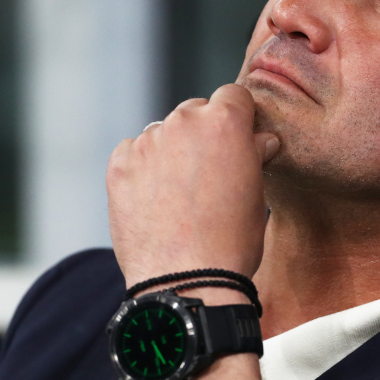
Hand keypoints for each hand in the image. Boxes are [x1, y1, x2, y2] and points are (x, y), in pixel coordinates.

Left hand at [106, 84, 279, 290]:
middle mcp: (183, 123)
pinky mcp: (119, 164)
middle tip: (208, 173)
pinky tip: (155, 200)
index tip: (238, 139)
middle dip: (202, 134)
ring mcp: (147, 143)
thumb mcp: (257, 196)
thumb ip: (254, 156)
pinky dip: (143, 168)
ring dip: (171, 151)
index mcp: (224, 123)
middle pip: (194, 111)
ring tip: (178, 193)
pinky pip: (133, 152)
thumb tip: (260, 140)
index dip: (238, 117)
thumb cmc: (231, 243)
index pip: (232, 96)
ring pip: (162, 133)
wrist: (186, 283)